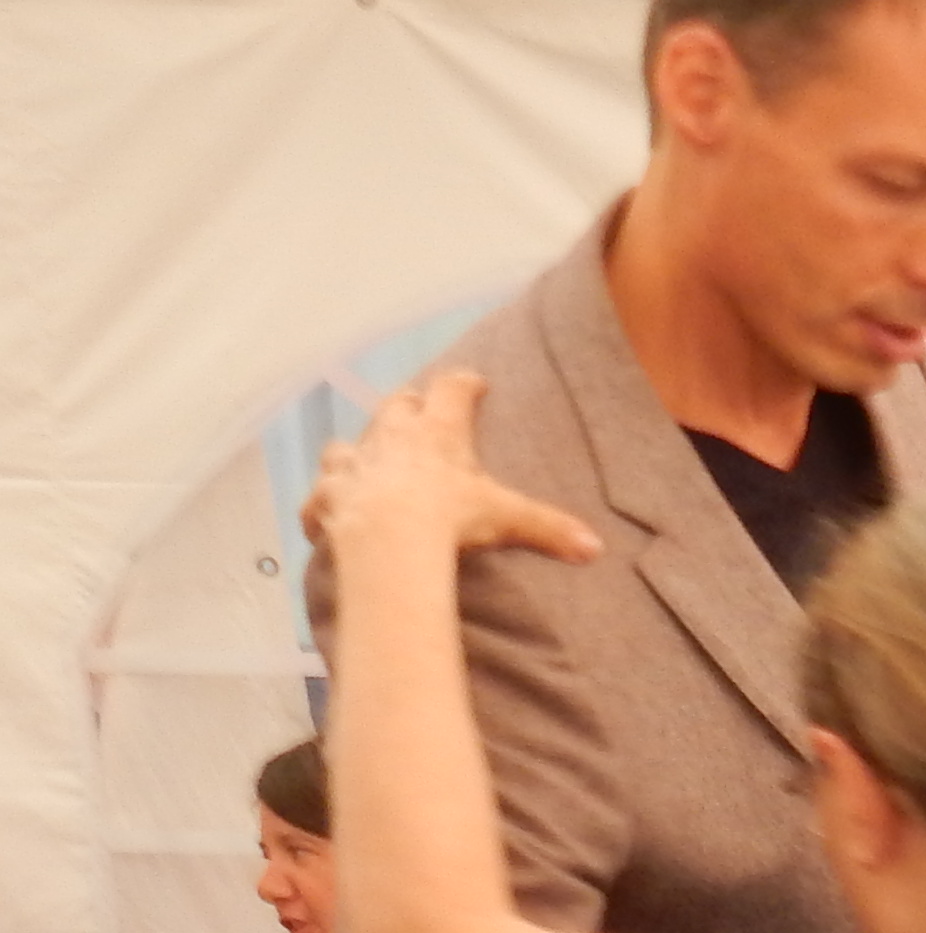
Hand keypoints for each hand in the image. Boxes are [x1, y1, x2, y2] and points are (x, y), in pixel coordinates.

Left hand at [305, 371, 601, 573]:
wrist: (390, 536)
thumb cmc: (449, 516)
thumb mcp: (507, 518)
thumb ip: (549, 527)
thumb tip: (595, 546)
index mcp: (437, 433)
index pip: (452, 393)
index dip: (463, 385)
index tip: (474, 381)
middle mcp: (391, 438)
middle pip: (396, 406)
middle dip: (407, 406)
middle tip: (417, 409)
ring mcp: (353, 465)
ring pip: (347, 445)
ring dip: (355, 452)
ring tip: (363, 462)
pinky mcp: (327, 498)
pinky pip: (318, 499)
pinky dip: (321, 507)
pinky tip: (324, 517)